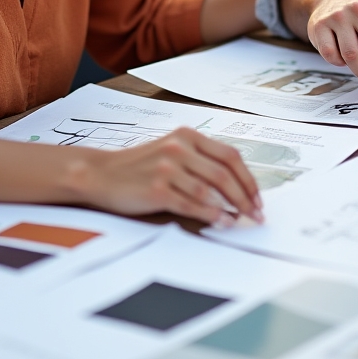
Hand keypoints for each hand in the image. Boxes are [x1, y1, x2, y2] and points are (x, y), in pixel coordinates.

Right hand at [87, 127, 263, 225]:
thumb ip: (199, 160)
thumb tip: (234, 184)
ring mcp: (167, 168)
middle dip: (245, 197)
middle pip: (224, 174)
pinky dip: (210, 215)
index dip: (248, 178)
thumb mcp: (171, 151)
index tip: (257, 196)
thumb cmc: (138, 166)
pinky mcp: (157, 189)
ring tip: (240, 221)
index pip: (230, 156)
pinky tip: (220, 222)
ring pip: (210, 190)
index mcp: (187, 136)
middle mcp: (179, 148)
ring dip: (230, 208)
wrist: (100, 174)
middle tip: (255, 213)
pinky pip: (191, 204)